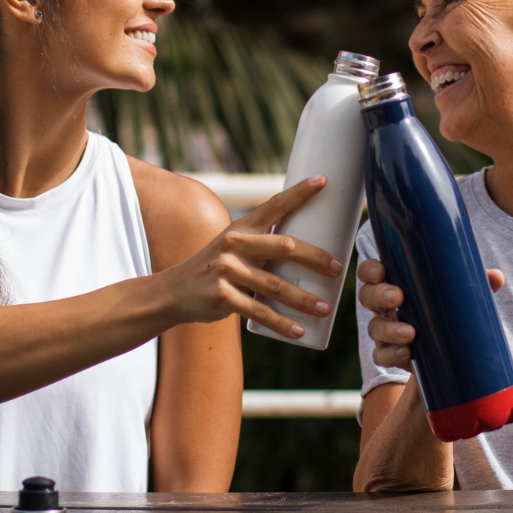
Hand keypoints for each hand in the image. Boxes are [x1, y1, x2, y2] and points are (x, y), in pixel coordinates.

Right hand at [155, 176, 340, 338]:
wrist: (174, 291)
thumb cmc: (216, 267)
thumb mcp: (233, 246)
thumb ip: (262, 244)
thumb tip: (309, 253)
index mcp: (242, 227)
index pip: (275, 205)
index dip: (300, 192)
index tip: (323, 181)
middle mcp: (235, 243)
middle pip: (284, 246)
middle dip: (315, 258)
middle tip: (337, 269)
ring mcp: (227, 270)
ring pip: (276, 285)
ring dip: (304, 299)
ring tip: (326, 308)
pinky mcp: (223, 297)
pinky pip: (259, 312)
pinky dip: (282, 324)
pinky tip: (299, 331)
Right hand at [357, 259, 503, 369]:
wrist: (449, 358)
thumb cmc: (448, 316)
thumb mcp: (459, 300)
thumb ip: (474, 286)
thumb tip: (496, 277)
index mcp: (396, 284)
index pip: (372, 272)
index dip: (370, 270)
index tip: (382, 271)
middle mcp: (386, 307)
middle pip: (367, 296)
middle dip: (379, 294)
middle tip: (398, 297)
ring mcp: (385, 332)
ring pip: (374, 327)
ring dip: (390, 329)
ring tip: (410, 334)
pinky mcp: (391, 355)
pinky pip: (381, 355)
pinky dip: (391, 354)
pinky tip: (406, 354)